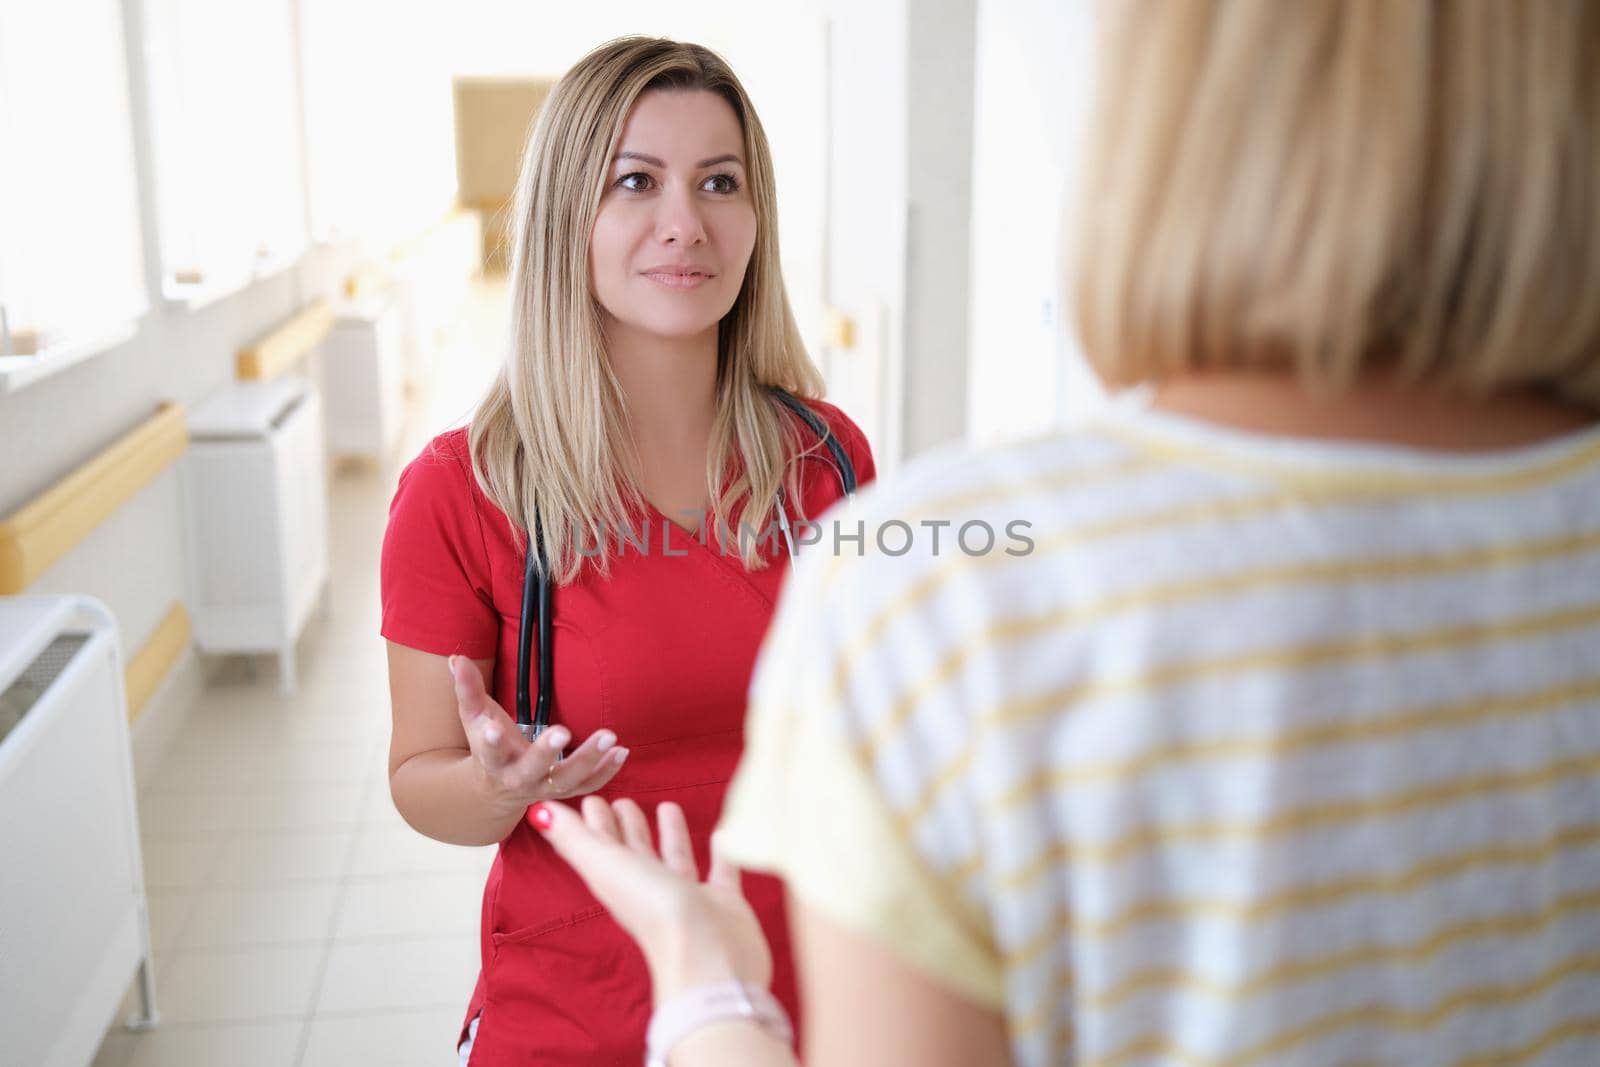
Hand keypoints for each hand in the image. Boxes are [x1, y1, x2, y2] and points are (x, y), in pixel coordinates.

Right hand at [448, 655, 627, 812]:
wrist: (496, 788)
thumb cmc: (487, 744)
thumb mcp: (474, 717)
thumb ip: (467, 688)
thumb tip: (457, 657)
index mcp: (492, 760)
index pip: (489, 751)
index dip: (490, 741)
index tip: (492, 728)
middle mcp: (518, 779)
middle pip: (533, 769)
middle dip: (546, 752)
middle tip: (562, 731)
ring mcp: (544, 788)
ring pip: (567, 780)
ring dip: (589, 760)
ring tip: (610, 737)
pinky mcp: (565, 791)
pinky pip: (588, 785)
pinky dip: (607, 772)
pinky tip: (622, 752)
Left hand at [531, 797, 772, 1001]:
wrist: (706, 955)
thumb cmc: (652, 909)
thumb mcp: (606, 866)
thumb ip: (573, 838)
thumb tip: (536, 811)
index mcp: (618, 882)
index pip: (601, 847)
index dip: (594, 825)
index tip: (592, 800)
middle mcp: (649, 890)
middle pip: (634, 853)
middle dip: (627, 828)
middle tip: (624, 800)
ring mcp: (686, 898)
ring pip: (675, 860)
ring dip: (670, 835)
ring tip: (668, 806)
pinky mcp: (721, 902)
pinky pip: (720, 871)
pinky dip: (721, 853)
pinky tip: (722, 834)